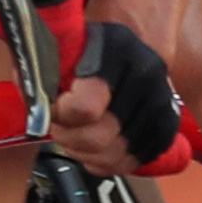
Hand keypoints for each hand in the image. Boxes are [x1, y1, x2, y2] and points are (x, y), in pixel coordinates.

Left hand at [47, 21, 181, 173]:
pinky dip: (107, 161)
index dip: (60, 115)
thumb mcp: (57, 45)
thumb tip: (33, 102)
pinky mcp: (168, 124)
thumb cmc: (86, 46)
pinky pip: (132, 162)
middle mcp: (147, 74)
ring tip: (76, 135)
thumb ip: (40, 70)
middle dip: (70, 137)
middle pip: (99, 137)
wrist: (129, 41)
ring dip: (86, 152)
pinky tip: (94, 147)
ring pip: (115, 156)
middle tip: (60, 125)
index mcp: (116, 49)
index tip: (52, 105)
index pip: (84, 107)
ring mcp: (163, 101)